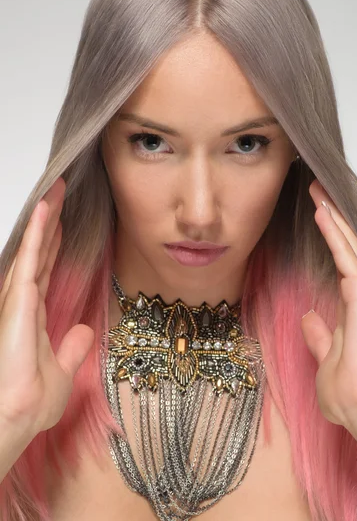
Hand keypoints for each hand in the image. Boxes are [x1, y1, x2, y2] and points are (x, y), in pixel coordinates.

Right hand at [0, 177, 94, 435]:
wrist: (17, 419)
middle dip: (50, 223)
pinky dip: (38, 234)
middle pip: (41, 253)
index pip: (47, 270)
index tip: (61, 221)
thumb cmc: (30, 404)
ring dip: (44, 220)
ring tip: (54, 191)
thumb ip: (72, 349)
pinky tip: (45, 211)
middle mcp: (25, 302)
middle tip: (59, 192)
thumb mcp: (62, 372)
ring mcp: (19, 299)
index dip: (54, 244)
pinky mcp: (19, 300)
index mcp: (34, 315)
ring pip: (35, 249)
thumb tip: (86, 331)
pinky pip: (31, 259)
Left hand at [301, 179, 356, 432]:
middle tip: (317, 193)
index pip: (340, 267)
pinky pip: (346, 255)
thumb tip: (308, 318)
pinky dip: (334, 232)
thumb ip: (319, 338)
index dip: (330, 242)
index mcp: (351, 312)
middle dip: (331, 220)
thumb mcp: (325, 361)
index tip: (318, 220)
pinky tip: (321, 212)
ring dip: (332, 218)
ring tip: (317, 192)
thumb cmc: (349, 395)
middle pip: (345, 250)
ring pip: (348, 246)